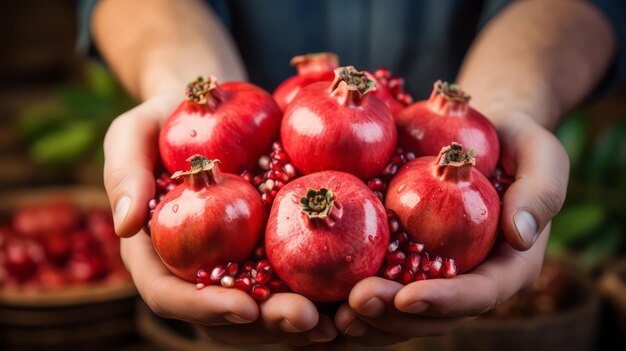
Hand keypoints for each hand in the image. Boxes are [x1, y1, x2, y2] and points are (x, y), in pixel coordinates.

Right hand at [104, 94, 336, 345]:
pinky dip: (318, 289)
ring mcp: (234, 260)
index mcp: (156, 251)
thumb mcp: (132, 132)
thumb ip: (123, 174)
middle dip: (265, 325)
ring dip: (297, 320)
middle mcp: (195, 267)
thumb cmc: (164, 117)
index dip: (204, 309)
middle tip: (307, 321)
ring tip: (335, 322)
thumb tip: (124, 226)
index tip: (244, 309)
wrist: (207, 104)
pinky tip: (351, 291)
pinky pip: (290, 274)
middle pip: (224, 314)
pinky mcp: (268, 244)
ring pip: (262, 307)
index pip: (170, 294)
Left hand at [335, 113, 568, 344]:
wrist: (480, 134)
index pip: (479, 294)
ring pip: (401, 312)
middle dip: (393, 317)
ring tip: (332, 316)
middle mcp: (468, 279)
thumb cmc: (516, 141)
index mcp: (506, 266)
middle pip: (432, 314)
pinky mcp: (405, 259)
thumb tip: (519, 236)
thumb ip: (541, 192)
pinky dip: (350, 296)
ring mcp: (434, 273)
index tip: (409, 296)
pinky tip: (321, 295)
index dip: (445, 301)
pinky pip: (379, 283)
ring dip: (367, 320)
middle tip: (355, 306)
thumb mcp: (542, 154)